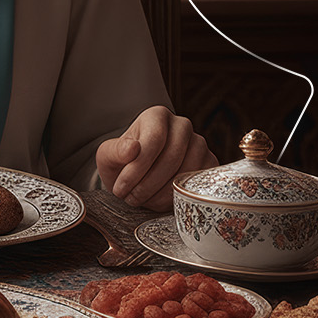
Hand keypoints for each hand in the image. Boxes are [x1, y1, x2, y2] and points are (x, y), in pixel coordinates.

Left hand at [94, 106, 213, 208]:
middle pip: (171, 158)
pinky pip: (198, 185)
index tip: (120, 188)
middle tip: (130, 198)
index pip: (153, 140)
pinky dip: (176, 198)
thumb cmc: (123, 163)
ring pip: (185, 174)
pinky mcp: (209, 165)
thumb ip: (115, 151)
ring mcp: (200, 145)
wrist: (138, 176)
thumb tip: (132, 148)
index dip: (136, 168)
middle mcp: (182, 126)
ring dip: (160, 194)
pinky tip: (159, 201)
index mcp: (157, 116)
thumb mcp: (108, 156)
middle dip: (146, 184)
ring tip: (142, 200)